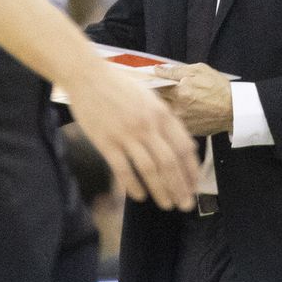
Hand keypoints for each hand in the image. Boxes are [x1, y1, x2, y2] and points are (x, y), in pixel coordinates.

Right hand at [64, 59, 197, 211]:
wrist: (87, 76)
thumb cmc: (119, 86)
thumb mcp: (150, 98)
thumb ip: (167, 120)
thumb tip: (187, 145)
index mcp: (161, 113)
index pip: (183, 148)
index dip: (191, 170)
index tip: (194, 186)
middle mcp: (147, 125)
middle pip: (169, 163)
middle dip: (180, 187)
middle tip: (185, 205)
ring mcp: (126, 134)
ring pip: (149, 170)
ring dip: (161, 190)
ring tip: (167, 204)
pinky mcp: (106, 142)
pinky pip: (123, 169)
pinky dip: (133, 185)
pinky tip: (139, 195)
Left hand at [153, 62, 233, 136]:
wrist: (235, 110)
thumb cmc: (219, 88)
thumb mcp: (199, 70)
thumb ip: (175, 70)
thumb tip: (157, 69)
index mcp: (180, 92)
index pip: (153, 86)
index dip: (147, 82)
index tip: (142, 80)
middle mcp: (178, 108)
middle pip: (155, 101)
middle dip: (152, 94)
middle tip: (151, 89)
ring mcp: (182, 121)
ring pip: (162, 112)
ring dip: (161, 106)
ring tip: (168, 99)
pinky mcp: (186, 130)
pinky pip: (172, 121)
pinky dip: (171, 116)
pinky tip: (178, 110)